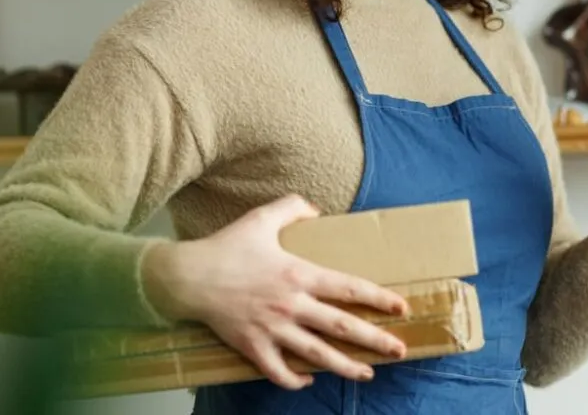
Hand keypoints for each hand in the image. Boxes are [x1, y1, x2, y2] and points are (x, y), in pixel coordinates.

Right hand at [141, 194, 408, 389]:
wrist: (187, 277)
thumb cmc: (225, 247)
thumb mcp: (261, 218)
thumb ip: (292, 208)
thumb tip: (316, 209)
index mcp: (299, 274)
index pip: (348, 288)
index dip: (377, 298)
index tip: (400, 307)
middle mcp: (291, 305)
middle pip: (341, 326)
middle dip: (374, 339)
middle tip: (399, 349)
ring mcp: (272, 329)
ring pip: (317, 354)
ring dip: (345, 366)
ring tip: (367, 373)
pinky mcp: (252, 346)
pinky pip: (278, 371)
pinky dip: (295, 379)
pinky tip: (308, 379)